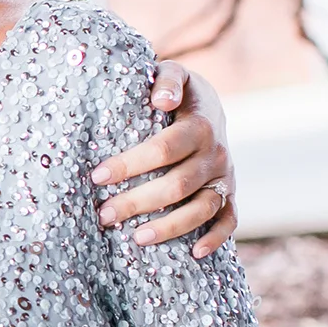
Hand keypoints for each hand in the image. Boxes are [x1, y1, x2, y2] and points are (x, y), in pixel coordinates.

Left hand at [91, 63, 235, 257]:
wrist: (209, 105)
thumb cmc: (176, 92)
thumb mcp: (174, 73)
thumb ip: (166, 79)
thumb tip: (160, 100)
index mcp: (200, 125)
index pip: (163, 150)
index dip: (130, 164)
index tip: (97, 176)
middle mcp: (216, 154)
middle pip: (178, 185)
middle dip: (138, 202)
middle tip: (103, 215)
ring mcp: (225, 176)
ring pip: (202, 209)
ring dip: (170, 227)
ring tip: (136, 238)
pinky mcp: (230, 193)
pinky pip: (229, 220)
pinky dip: (216, 238)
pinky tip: (195, 253)